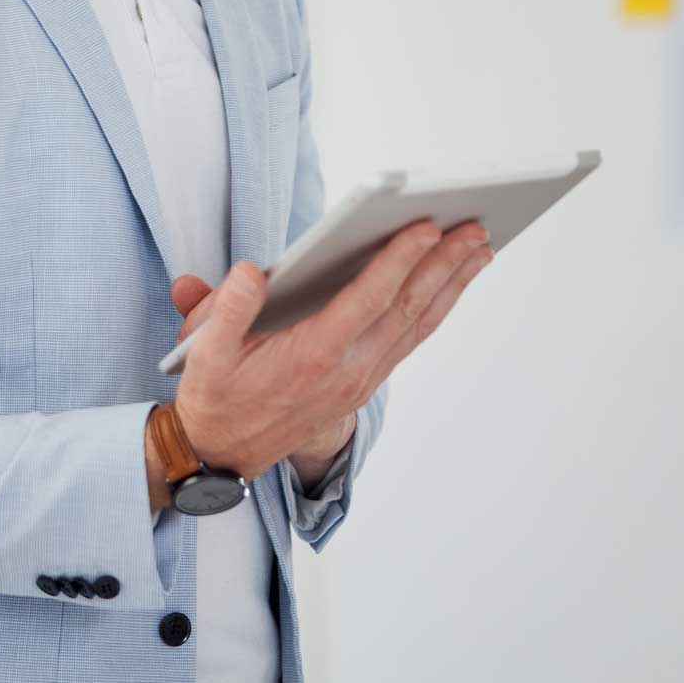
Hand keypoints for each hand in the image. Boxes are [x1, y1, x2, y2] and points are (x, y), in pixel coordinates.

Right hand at [167, 219, 492, 479]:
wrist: (222, 455)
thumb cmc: (214, 395)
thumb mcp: (204, 354)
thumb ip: (225, 310)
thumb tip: (251, 272)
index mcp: (312, 355)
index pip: (368, 299)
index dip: (399, 260)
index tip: (427, 227)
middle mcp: (347, 370)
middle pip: (408, 309)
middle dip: (445, 265)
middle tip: (475, 227)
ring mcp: (360, 379)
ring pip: (417, 326)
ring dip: (451, 285)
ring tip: (479, 249)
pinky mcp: (362, 383)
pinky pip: (409, 340)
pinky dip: (435, 308)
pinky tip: (449, 285)